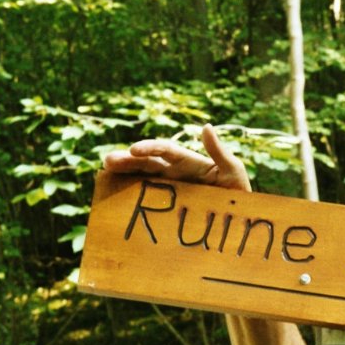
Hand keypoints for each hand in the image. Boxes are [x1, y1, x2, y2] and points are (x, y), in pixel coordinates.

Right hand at [102, 124, 251, 191]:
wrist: (239, 219)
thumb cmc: (238, 192)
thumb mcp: (234, 171)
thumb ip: (220, 151)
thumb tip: (206, 126)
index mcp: (188, 161)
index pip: (164, 150)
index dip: (149, 147)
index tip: (134, 150)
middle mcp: (174, 172)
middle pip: (146, 161)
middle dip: (127, 159)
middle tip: (108, 161)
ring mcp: (168, 188)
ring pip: (141, 176)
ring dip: (123, 173)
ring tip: (105, 171)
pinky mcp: (166, 205)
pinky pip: (145, 197)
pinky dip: (128, 194)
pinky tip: (113, 193)